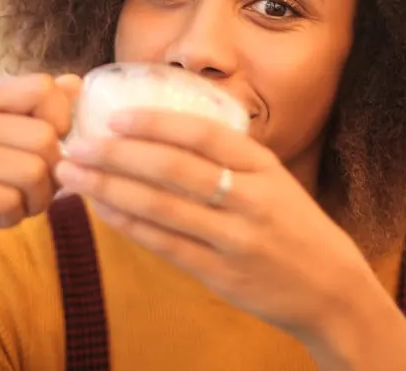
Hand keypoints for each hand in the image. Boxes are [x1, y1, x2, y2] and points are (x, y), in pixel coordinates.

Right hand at [0, 73, 81, 279]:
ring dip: (37, 200)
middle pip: (44, 137)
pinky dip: (14, 217)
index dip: (62, 122)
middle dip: (52, 175)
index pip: (44, 89)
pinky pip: (9, 201)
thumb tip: (76, 83)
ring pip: (32, 172)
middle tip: (34, 191)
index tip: (46, 149)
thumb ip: (36, 110)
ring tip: (17, 205)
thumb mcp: (1, 139)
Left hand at [57, 109, 371, 342]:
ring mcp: (235, 238)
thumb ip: (230, 158)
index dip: (154, 122)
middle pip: (173, 168)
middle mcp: (250, 198)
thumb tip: (164, 130)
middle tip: (77, 145)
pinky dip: (129, 224)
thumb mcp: (275, 179)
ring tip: (75, 174)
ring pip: (161, 206)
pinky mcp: (220, 273)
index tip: (114, 117)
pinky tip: (102, 210)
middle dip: (117, 154)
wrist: (330, 289)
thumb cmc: (294, 226)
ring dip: (110, 188)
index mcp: (264, 165)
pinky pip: (165, 244)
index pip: (202, 133)